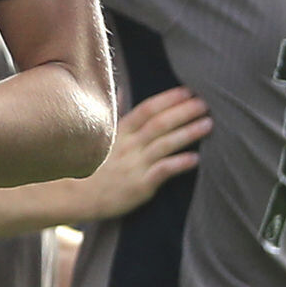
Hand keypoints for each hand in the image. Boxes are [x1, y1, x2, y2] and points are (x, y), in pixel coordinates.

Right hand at [67, 86, 209, 220]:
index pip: (146, 109)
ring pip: (164, 144)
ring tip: (208, 124)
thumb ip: (118, 113)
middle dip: (183, 112)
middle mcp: (128, 146)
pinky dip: (179, 164)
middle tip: (205, 104)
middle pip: (159, 124)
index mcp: (120, 132)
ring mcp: (134, 165)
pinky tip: (195, 159)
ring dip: (187, 133)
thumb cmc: (95, 166)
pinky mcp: (139, 186)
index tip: (187, 91)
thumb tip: (121, 88)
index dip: (168, 99)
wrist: (77, 198)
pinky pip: (162, 172)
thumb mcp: (102, 137)